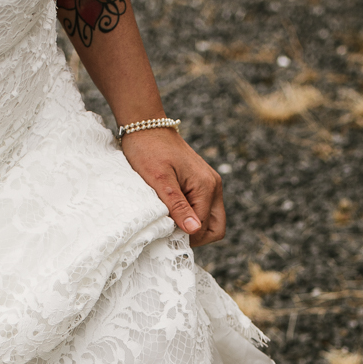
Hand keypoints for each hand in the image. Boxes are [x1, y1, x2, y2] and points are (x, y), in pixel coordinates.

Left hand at [120, 127, 226, 247]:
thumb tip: (193, 229)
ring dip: (194, 227)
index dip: (184, 236)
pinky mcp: (204, 183)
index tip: (163, 234)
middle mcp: (214, 186)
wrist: (146, 126)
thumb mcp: (159, 181)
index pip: (202, 227)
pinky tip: (173, 213)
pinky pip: (205, 209)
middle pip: (216, 228)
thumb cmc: (148, 150)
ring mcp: (211, 184)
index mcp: (206, 186)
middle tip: (171, 234)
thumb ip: (178, 205)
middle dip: (196, 237)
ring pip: (211, 220)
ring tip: (171, 223)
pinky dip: (192, 216)